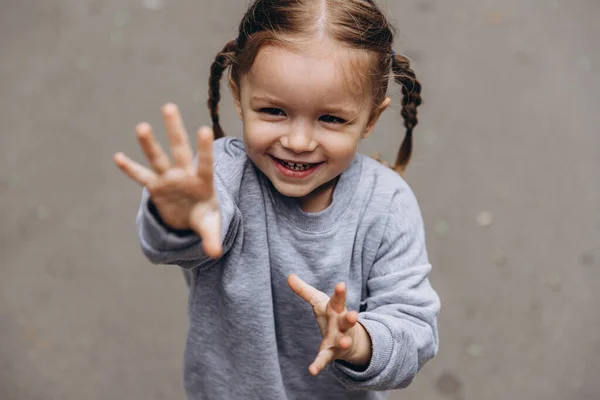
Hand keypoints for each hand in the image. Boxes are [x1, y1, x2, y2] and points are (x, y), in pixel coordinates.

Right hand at [113, 103, 221, 257]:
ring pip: (158, 157)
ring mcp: (168, 178)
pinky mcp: (155, 186)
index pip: (205, 163)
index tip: (204, 129)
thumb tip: (215, 254)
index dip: (204, 148)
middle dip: (175, 130)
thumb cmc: (204, 216)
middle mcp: (184, 174)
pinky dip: (130, 168)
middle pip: (179, 149)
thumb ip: (212, 238)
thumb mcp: (210, 227)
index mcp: (203, 181)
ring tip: (142, 126)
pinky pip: (141, 176)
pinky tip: (118, 157)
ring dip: (149, 144)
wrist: (191, 217)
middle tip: (169, 107)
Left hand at [288, 274, 371, 375]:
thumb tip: (289, 276)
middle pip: (347, 320)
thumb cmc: (332, 316)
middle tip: (354, 315)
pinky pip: (325, 359)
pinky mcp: (332, 353)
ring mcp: (340, 339)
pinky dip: (318, 364)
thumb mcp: (318, 302)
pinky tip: (312, 370)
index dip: (340, 293)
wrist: (351, 339)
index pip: (338, 300)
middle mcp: (341, 324)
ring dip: (344, 341)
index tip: (341, 285)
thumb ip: (304, 290)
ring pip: (343, 340)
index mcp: (336, 310)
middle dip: (351, 318)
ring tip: (345, 342)